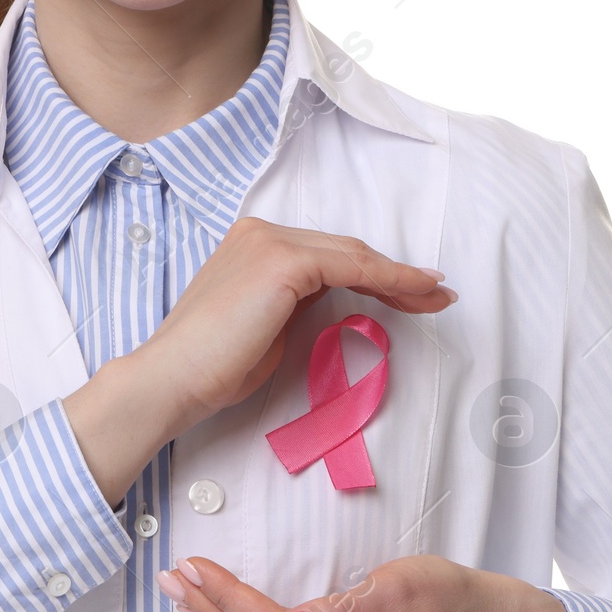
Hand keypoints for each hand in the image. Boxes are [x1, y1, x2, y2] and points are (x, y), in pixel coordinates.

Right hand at [63, 218, 454, 504]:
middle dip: (395, 273)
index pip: (327, 254)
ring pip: (354, 255)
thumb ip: (294, 304)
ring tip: (438, 297)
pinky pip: (354, 267)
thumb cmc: (213, 367)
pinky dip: (392, 278)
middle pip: (346, 250)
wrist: (174, 378)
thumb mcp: (264, 327)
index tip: (412, 293)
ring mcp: (273, 242)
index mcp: (253, 244)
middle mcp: (262, 232)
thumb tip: (332, 304)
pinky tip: (418, 292)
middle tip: (436, 295)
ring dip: (402, 276)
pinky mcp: (284, 261)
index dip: (374, 273)